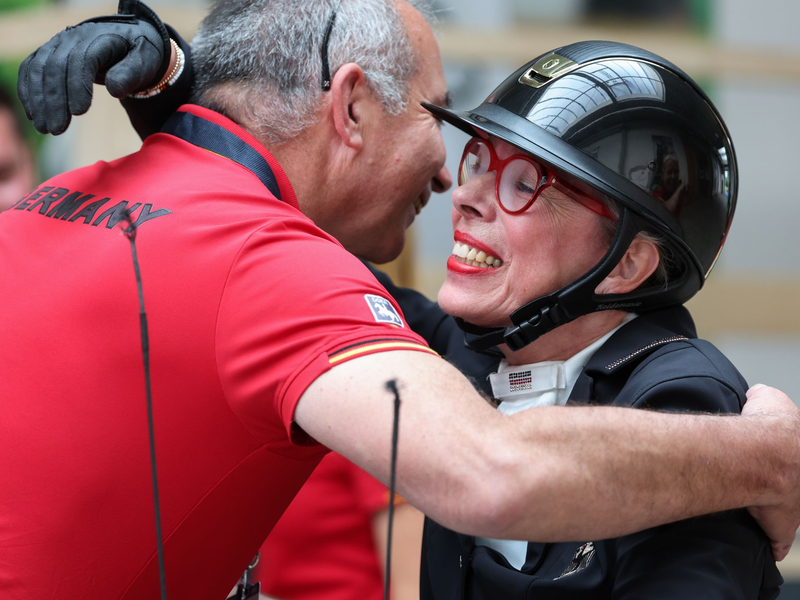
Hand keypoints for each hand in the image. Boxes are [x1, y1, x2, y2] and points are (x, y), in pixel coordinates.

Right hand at [17, 0, 169, 134]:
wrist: (128, 40)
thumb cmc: (140, 55)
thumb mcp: (146, 61)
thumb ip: (132, 73)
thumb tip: (114, 90)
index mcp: (101, 37)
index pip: (83, 59)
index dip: (78, 85)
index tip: (79, 113)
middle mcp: (74, 37)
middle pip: (57, 66)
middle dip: (55, 100)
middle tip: (57, 130)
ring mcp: (58, 43)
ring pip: (40, 68)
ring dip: (39, 100)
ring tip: (44, 128)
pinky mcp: (48, 52)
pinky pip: (31, 69)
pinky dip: (28, 91)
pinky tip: (33, 114)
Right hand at [743, 384, 799, 559]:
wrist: (765, 452)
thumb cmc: (767, 426)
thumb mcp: (768, 398)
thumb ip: (762, 399)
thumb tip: (755, 397)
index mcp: (799, 449)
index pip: (795, 454)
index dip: (790, 454)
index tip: (784, 457)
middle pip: (798, 485)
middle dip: (791, 484)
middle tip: (781, 482)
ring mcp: (797, 504)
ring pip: (795, 510)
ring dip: (785, 508)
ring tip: (768, 504)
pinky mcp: (780, 524)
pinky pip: (780, 537)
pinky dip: (776, 542)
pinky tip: (773, 546)